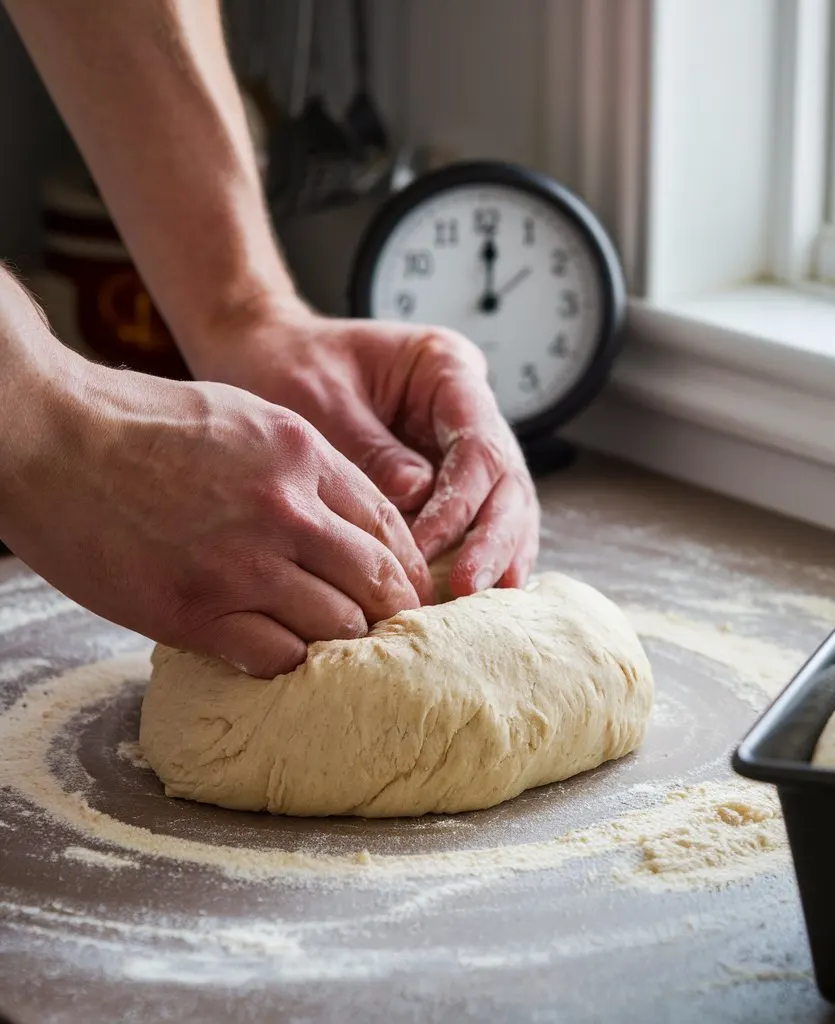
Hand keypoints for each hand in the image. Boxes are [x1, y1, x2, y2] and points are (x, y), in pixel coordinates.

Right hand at [0, 353, 431, 678]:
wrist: (52, 438)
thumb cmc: (143, 422)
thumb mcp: (245, 417)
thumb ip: (305, 466)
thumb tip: (350, 518)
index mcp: (302, 457)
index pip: (390, 525)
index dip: (410, 564)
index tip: (410, 586)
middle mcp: (286, 511)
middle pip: (378, 581)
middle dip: (393, 609)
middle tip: (391, 627)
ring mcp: (243, 566)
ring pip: (337, 626)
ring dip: (344, 640)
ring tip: (338, 646)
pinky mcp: (195, 613)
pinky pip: (276, 657)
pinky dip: (288, 661)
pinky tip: (280, 652)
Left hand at [186, 301, 539, 597]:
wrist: (263, 354)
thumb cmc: (287, 364)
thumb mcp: (321, 399)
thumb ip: (373, 448)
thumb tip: (416, 498)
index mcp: (447, 366)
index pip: (476, 444)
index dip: (460, 503)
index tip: (425, 550)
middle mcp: (466, 404)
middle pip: (505, 479)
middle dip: (493, 538)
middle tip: (469, 589)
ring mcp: (460, 441)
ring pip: (503, 504)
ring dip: (496, 554)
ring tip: (481, 602)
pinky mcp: (445, 474)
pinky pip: (472, 518)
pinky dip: (474, 554)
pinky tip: (473, 594)